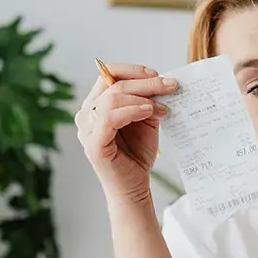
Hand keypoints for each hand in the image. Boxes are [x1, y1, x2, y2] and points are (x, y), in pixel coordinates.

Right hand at [75, 63, 178, 206]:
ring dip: (141, 97)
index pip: (108, 74)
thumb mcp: (146, 120)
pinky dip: (131, 110)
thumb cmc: (137, 153)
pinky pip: (109, 117)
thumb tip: (163, 81)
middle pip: (113, 84)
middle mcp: (86, 114)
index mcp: (96, 104)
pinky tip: (148, 112)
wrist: (135, 187)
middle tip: (171, 86)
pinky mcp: (93, 144)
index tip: (158, 75)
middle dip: (145, 82)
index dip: (133, 71)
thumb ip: (148, 100)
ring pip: (111, 98)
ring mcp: (87, 129)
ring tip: (161, 107)